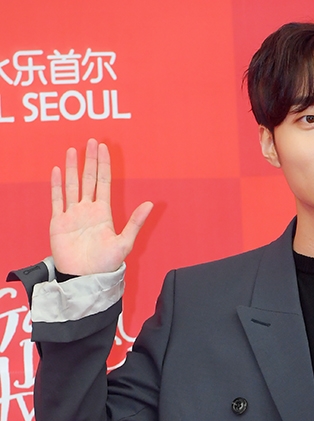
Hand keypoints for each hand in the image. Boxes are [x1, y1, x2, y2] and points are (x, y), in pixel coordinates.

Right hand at [50, 138, 152, 275]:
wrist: (85, 278)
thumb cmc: (106, 265)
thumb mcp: (125, 243)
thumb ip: (135, 222)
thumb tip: (151, 204)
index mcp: (103, 214)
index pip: (103, 183)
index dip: (103, 165)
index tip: (104, 148)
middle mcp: (87, 211)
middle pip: (87, 179)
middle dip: (90, 160)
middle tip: (91, 142)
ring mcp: (72, 215)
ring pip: (71, 185)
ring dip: (72, 168)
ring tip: (73, 150)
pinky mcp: (58, 222)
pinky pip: (57, 199)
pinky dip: (56, 185)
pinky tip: (57, 170)